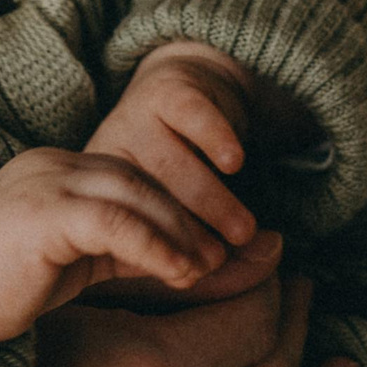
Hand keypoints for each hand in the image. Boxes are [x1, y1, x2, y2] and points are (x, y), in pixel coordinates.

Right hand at [0, 147, 249, 366]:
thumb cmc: (0, 289)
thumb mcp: (82, 267)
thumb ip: (135, 258)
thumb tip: (202, 266)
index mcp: (63, 171)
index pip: (139, 178)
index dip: (184, 210)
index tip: (225, 246)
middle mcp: (57, 165)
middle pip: (144, 178)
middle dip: (195, 214)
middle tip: (237, 253)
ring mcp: (48, 183)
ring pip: (136, 192)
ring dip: (182, 230)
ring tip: (212, 266)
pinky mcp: (44, 213)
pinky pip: (114, 220)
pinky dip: (156, 244)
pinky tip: (180, 271)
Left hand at [88, 42, 259, 247]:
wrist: (186, 92)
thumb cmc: (179, 168)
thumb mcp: (178, 205)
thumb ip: (208, 239)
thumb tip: (262, 261)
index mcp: (104, 183)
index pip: (127, 222)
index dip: (158, 251)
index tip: (192, 276)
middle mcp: (114, 148)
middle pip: (148, 196)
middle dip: (185, 231)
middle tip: (217, 258)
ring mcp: (137, 117)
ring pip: (171, 161)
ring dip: (209, 199)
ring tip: (241, 230)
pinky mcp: (167, 89)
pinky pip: (190, 115)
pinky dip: (213, 139)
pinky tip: (233, 163)